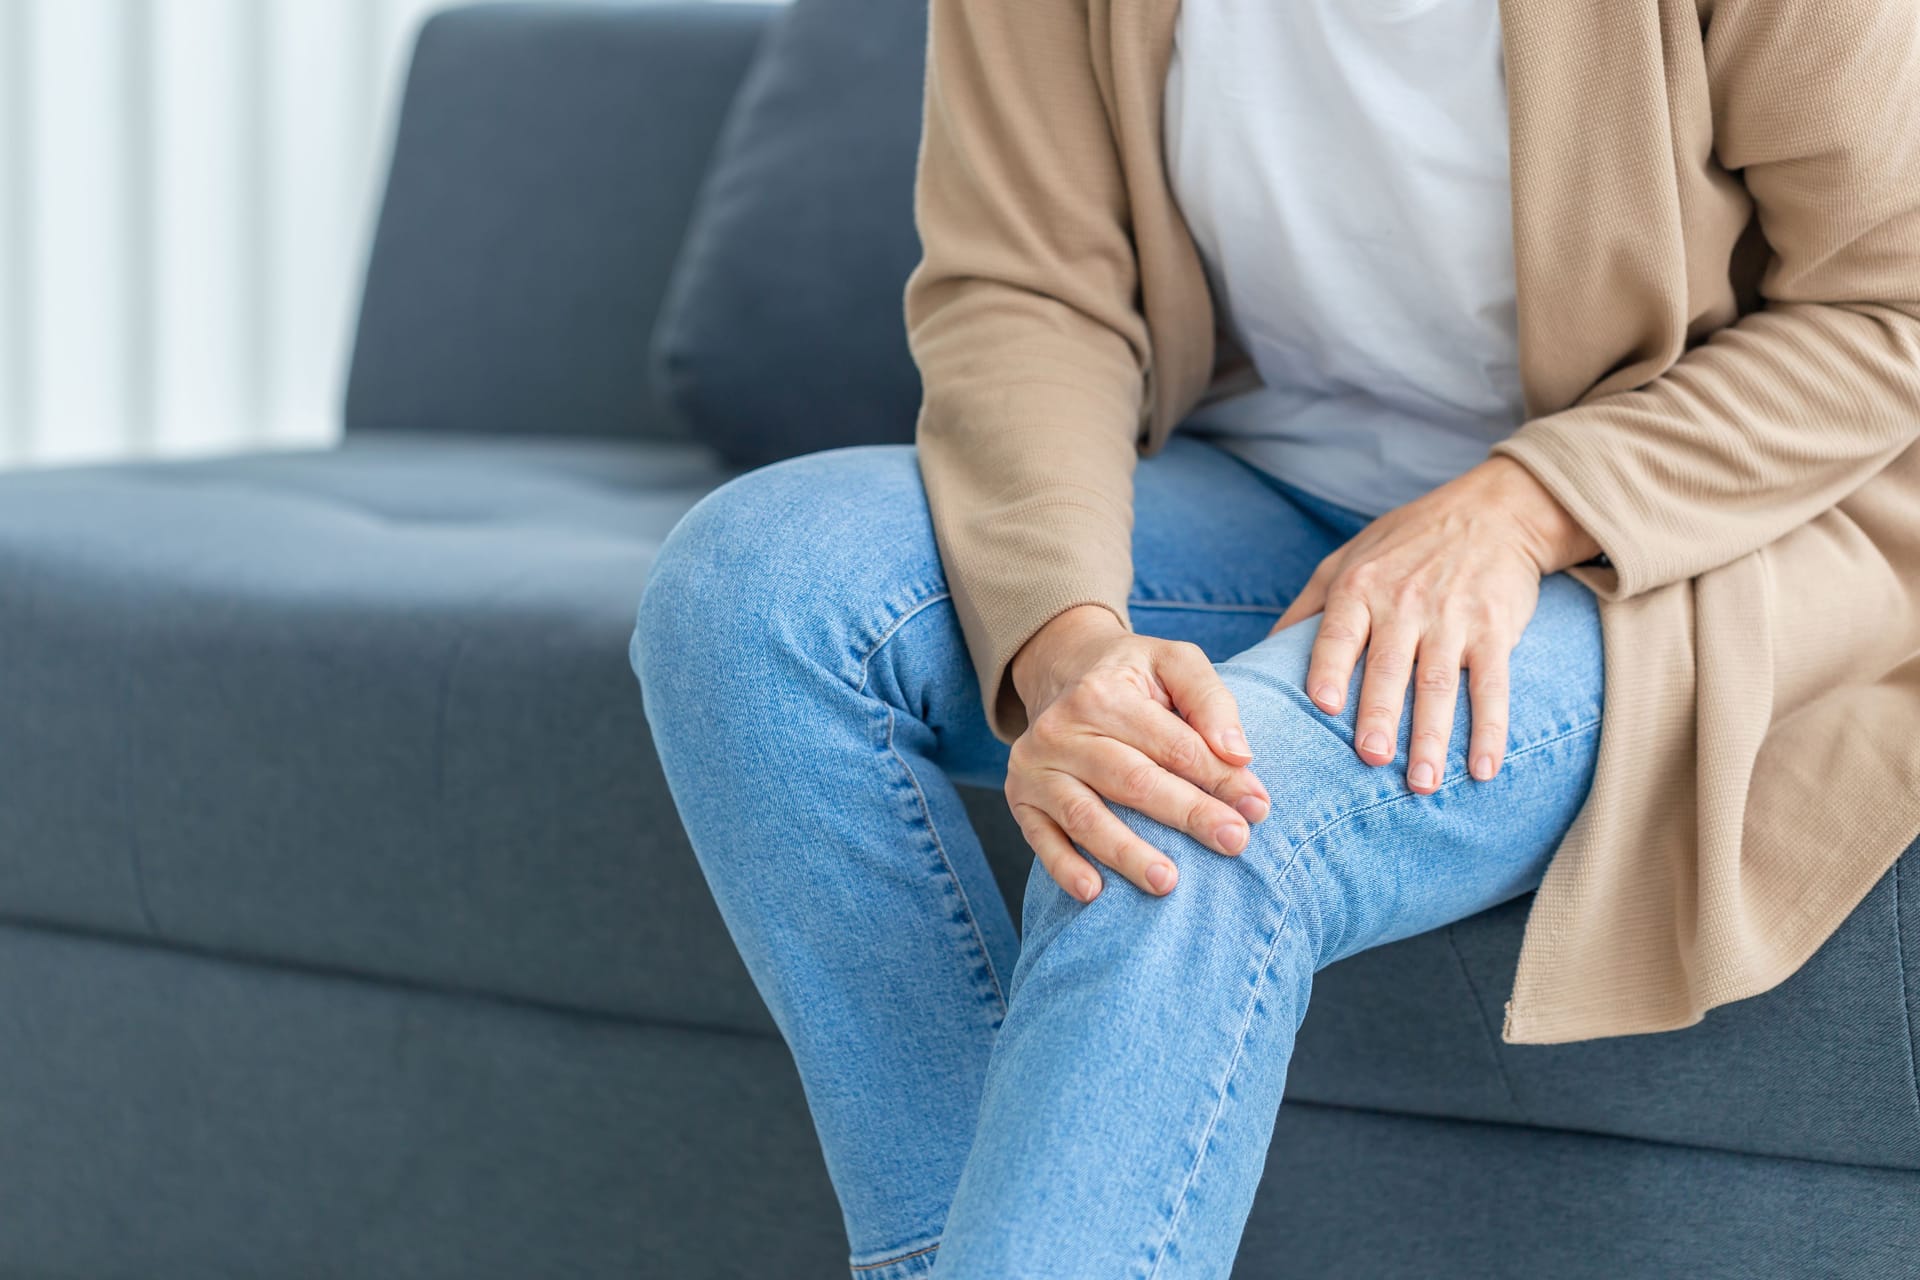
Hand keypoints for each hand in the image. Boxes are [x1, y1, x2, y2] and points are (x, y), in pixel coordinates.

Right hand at [1004, 605, 1271, 901]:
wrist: (1063, 671)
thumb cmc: (1133, 676)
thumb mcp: (1175, 663)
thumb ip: (1209, 699)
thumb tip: (1237, 753)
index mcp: (1104, 692)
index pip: (1172, 744)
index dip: (1219, 778)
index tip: (1257, 807)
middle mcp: (1062, 728)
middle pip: (1133, 781)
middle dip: (1188, 815)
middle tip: (1235, 843)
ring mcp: (1036, 766)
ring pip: (1086, 817)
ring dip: (1127, 853)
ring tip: (1168, 882)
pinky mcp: (1021, 797)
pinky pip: (1041, 839)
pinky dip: (1064, 868)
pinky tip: (1095, 892)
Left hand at [1267, 457, 1598, 794]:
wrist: (1491, 510)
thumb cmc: (1407, 540)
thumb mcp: (1347, 557)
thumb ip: (1307, 607)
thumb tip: (1261, 658)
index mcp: (1359, 588)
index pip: (1339, 634)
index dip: (1331, 668)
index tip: (1324, 706)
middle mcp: (1404, 603)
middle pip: (1389, 667)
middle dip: (1381, 715)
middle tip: (1373, 760)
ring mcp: (1451, 618)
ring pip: (1439, 685)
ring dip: (1434, 738)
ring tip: (1424, 784)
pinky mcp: (1494, 630)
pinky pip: (1492, 686)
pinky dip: (1491, 730)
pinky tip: (1484, 769)